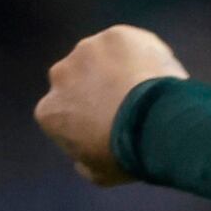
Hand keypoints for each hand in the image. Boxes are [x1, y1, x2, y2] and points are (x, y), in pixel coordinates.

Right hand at [35, 26, 186, 186]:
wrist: (158, 126)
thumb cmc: (130, 156)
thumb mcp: (100, 174)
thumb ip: (84, 162)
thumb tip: (81, 160)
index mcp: (49, 111)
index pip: (65, 112)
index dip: (90, 119)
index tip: (113, 127)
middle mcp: (59, 75)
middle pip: (80, 80)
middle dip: (101, 89)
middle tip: (135, 107)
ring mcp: (87, 51)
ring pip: (105, 59)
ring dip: (123, 69)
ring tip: (152, 93)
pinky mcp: (117, 36)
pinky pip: (132, 45)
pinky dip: (145, 55)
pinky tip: (161, 75)